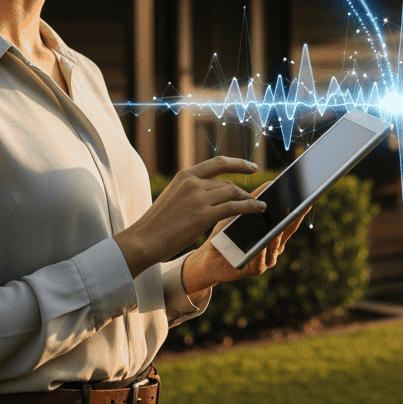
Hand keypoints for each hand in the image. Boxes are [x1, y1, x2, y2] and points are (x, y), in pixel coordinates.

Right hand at [114, 157, 265, 278]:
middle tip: (254, 200)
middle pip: (228, 184)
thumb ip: (192, 191)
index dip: (238, 164)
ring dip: (249, 200)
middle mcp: (193, 183)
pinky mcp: (203, 215)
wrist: (143, 240)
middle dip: (243, 193)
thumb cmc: (158, 224)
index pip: (218, 163)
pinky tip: (259, 210)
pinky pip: (234, 208)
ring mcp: (198, 198)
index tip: (252, 167)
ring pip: (233, 194)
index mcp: (185, 176)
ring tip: (259, 207)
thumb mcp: (174, 197)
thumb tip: (215, 192)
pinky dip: (251, 207)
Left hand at [181, 183, 310, 294]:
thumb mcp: (240, 212)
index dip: (299, 210)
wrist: (208, 255)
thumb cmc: (225, 232)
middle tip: (302, 207)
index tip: (308, 199)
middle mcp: (273, 246)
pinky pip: (260, 261)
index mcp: (272, 232)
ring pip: (275, 246)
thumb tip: (271, 181)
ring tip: (279, 226)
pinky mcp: (255, 269)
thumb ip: (254, 199)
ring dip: (277, 237)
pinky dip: (261, 253)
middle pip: (287, 231)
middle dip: (295, 219)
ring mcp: (266, 258)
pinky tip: (260, 246)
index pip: (288, 219)